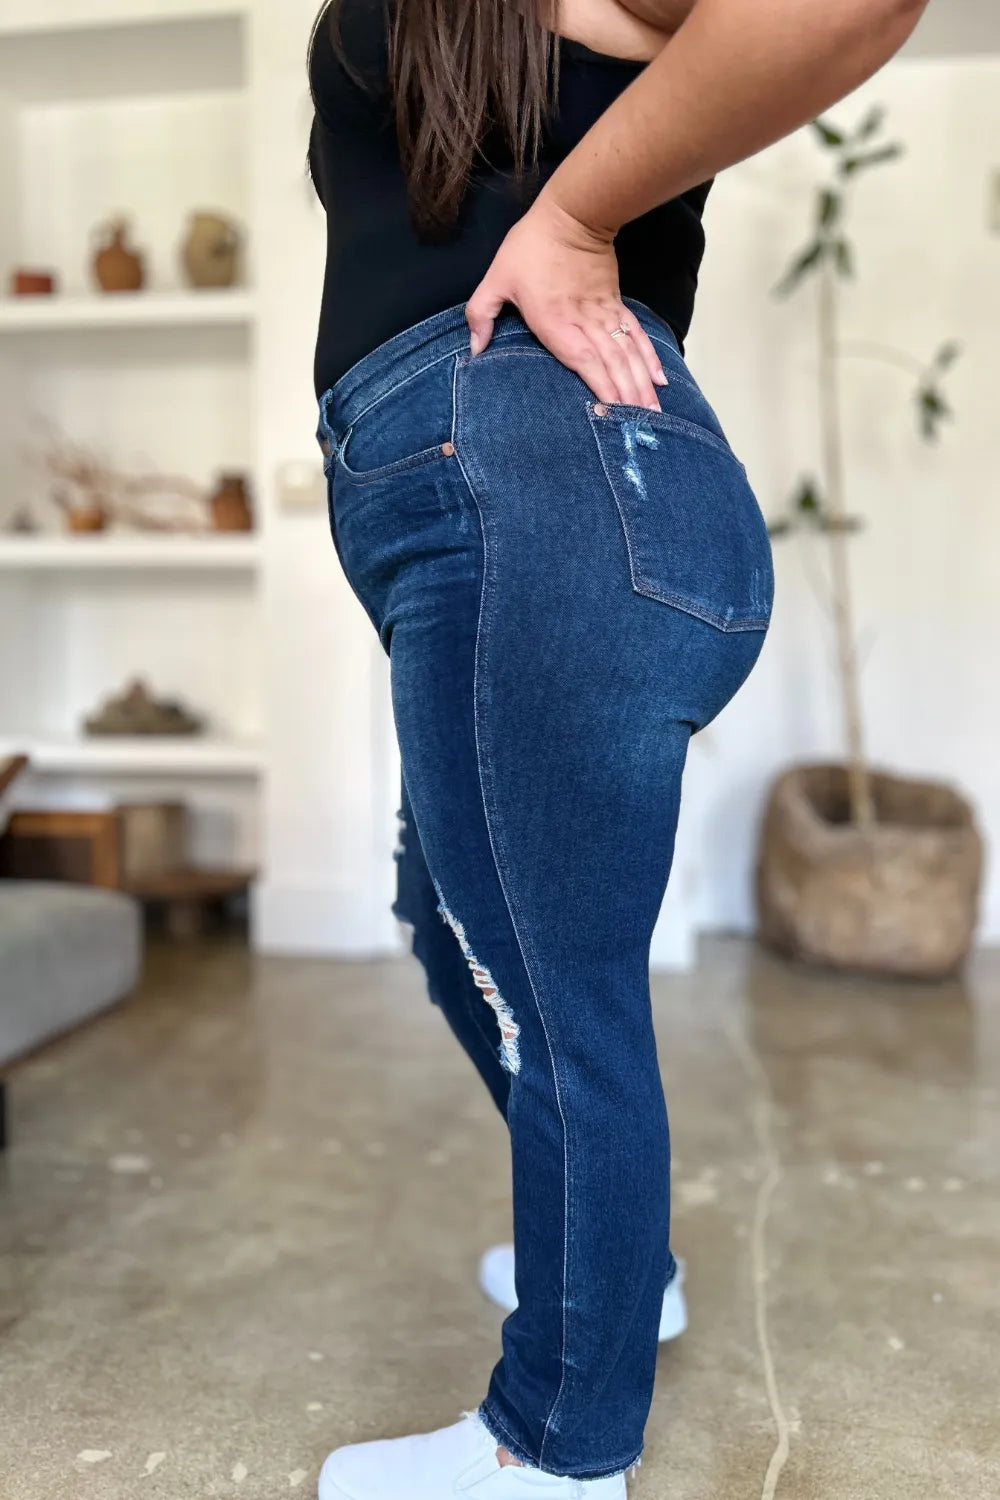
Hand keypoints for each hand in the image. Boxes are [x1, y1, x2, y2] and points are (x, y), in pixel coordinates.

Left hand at [465, 193, 666, 410]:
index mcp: (556, 322)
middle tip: (641, 428)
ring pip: (627, 355)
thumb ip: (481, 314)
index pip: (583, 362)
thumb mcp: (496, 278)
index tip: (612, 415)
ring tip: (653, 414)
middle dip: (628, 398)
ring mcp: (604, 314)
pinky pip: (635, 336)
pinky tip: (659, 380)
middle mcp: (585, 322)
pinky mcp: (616, 304)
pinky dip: (648, 358)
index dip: (600, 389)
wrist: (572, 213)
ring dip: (641, 386)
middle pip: (612, 366)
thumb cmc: (531, 246)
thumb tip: (474, 351)